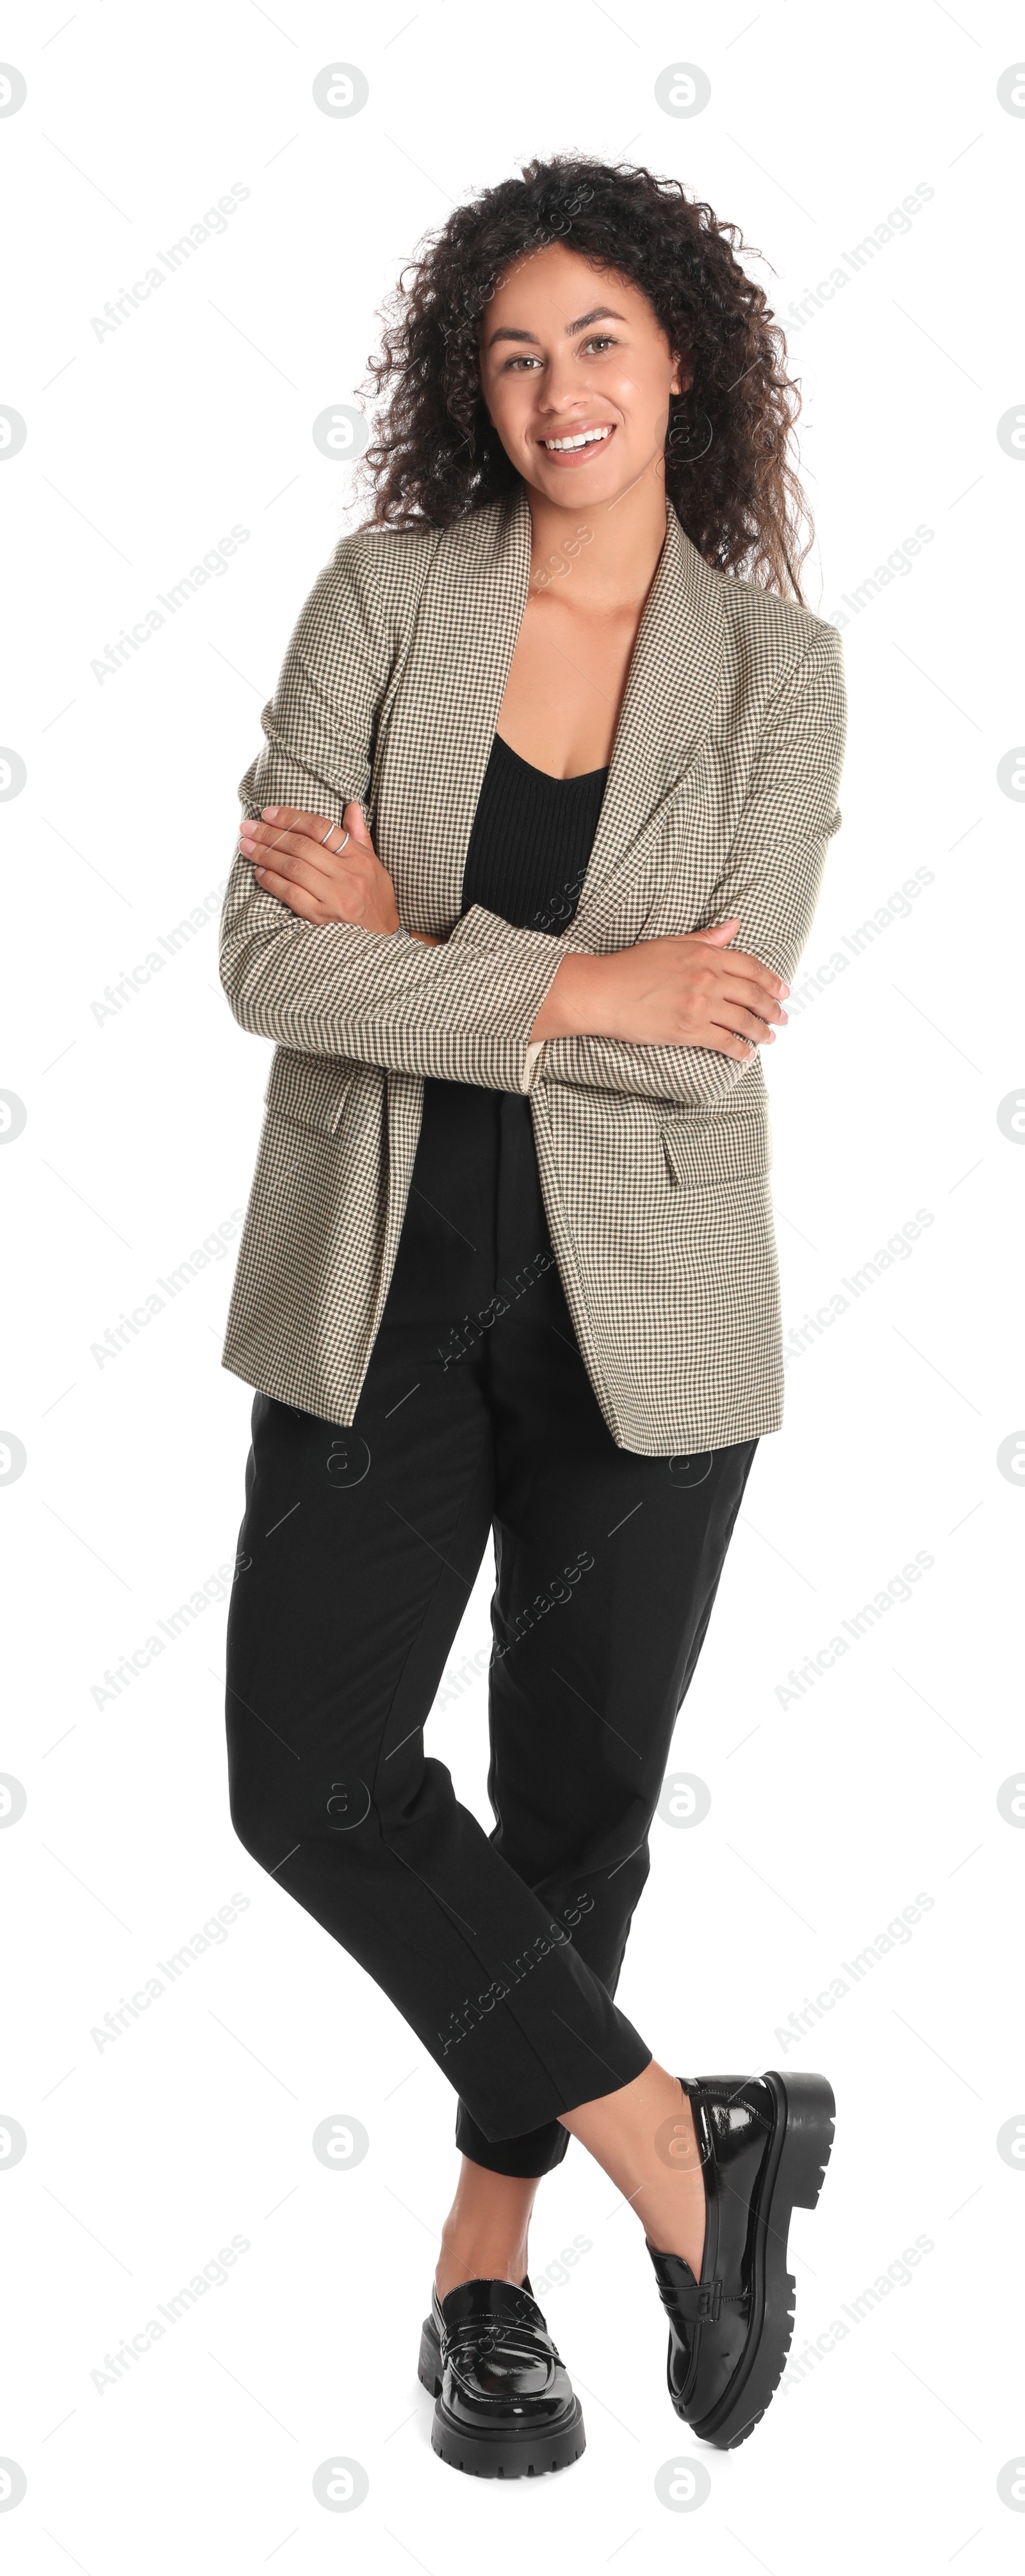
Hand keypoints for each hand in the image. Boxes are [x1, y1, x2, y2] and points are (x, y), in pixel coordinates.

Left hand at [240, 803, 408, 934]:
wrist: (386, 936)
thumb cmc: (376, 898)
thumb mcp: (373, 863)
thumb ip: (358, 835)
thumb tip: (350, 806)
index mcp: (359, 857)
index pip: (320, 828)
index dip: (290, 817)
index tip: (268, 813)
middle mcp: (348, 874)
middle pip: (301, 846)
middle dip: (269, 835)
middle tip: (247, 828)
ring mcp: (335, 897)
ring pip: (293, 868)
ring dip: (265, 855)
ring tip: (246, 847)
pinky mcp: (323, 917)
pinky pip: (292, 895)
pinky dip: (272, 882)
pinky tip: (259, 873)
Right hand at [529, 919, 787, 1060]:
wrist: (603, 992)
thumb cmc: (631, 967)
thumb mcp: (671, 943)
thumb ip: (706, 938)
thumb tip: (734, 926)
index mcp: (705, 955)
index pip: (751, 967)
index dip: (771, 981)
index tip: (783, 991)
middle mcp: (708, 979)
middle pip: (753, 995)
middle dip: (773, 1008)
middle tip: (783, 1017)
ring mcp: (700, 1005)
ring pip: (744, 1020)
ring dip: (761, 1030)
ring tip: (769, 1037)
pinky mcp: (689, 1030)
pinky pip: (725, 1042)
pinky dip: (740, 1050)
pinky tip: (747, 1055)